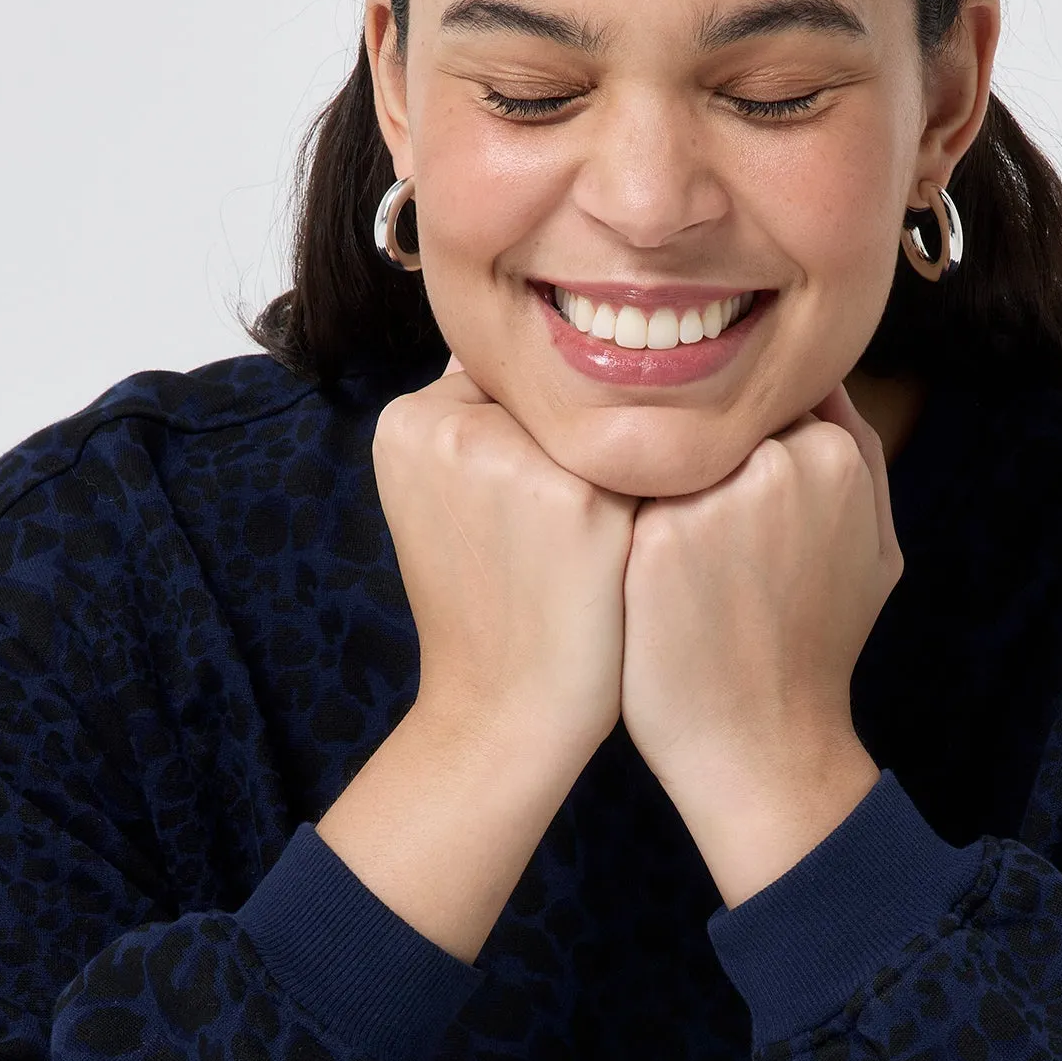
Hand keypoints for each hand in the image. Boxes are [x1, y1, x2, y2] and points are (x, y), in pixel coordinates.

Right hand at [372, 364, 635, 782]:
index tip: (535, 508)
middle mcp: (450, 424)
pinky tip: (632, 550)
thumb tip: (543, 349)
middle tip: (566, 531)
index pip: (506, 381)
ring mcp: (514, 456)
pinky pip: (645, 465)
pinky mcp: (580, 495)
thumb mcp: (447, 503)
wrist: (503, 712)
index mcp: (408, 420)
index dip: (536, 442)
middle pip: (553, 397)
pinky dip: (652, 499)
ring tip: (598, 543)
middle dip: (573, 451)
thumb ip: (479, 423)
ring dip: (619, 469)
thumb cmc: (488, 606)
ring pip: (602, 426)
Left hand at [620, 384, 901, 904]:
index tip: (722, 494)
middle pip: (707, 423)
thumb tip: (823, 380)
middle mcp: (778, 462)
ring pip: (659, 454)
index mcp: (836, 455)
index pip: (762, 403)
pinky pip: (617, 495)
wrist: (761, 746)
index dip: (735, 449)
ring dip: (646, 486)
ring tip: (654, 557)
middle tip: (687, 529)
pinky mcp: (652, 536)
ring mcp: (712, 496)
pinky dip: (613, 524)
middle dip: (692, 461)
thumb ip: (861, 456)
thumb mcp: (876, 550)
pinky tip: (622, 573)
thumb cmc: (816, 648)